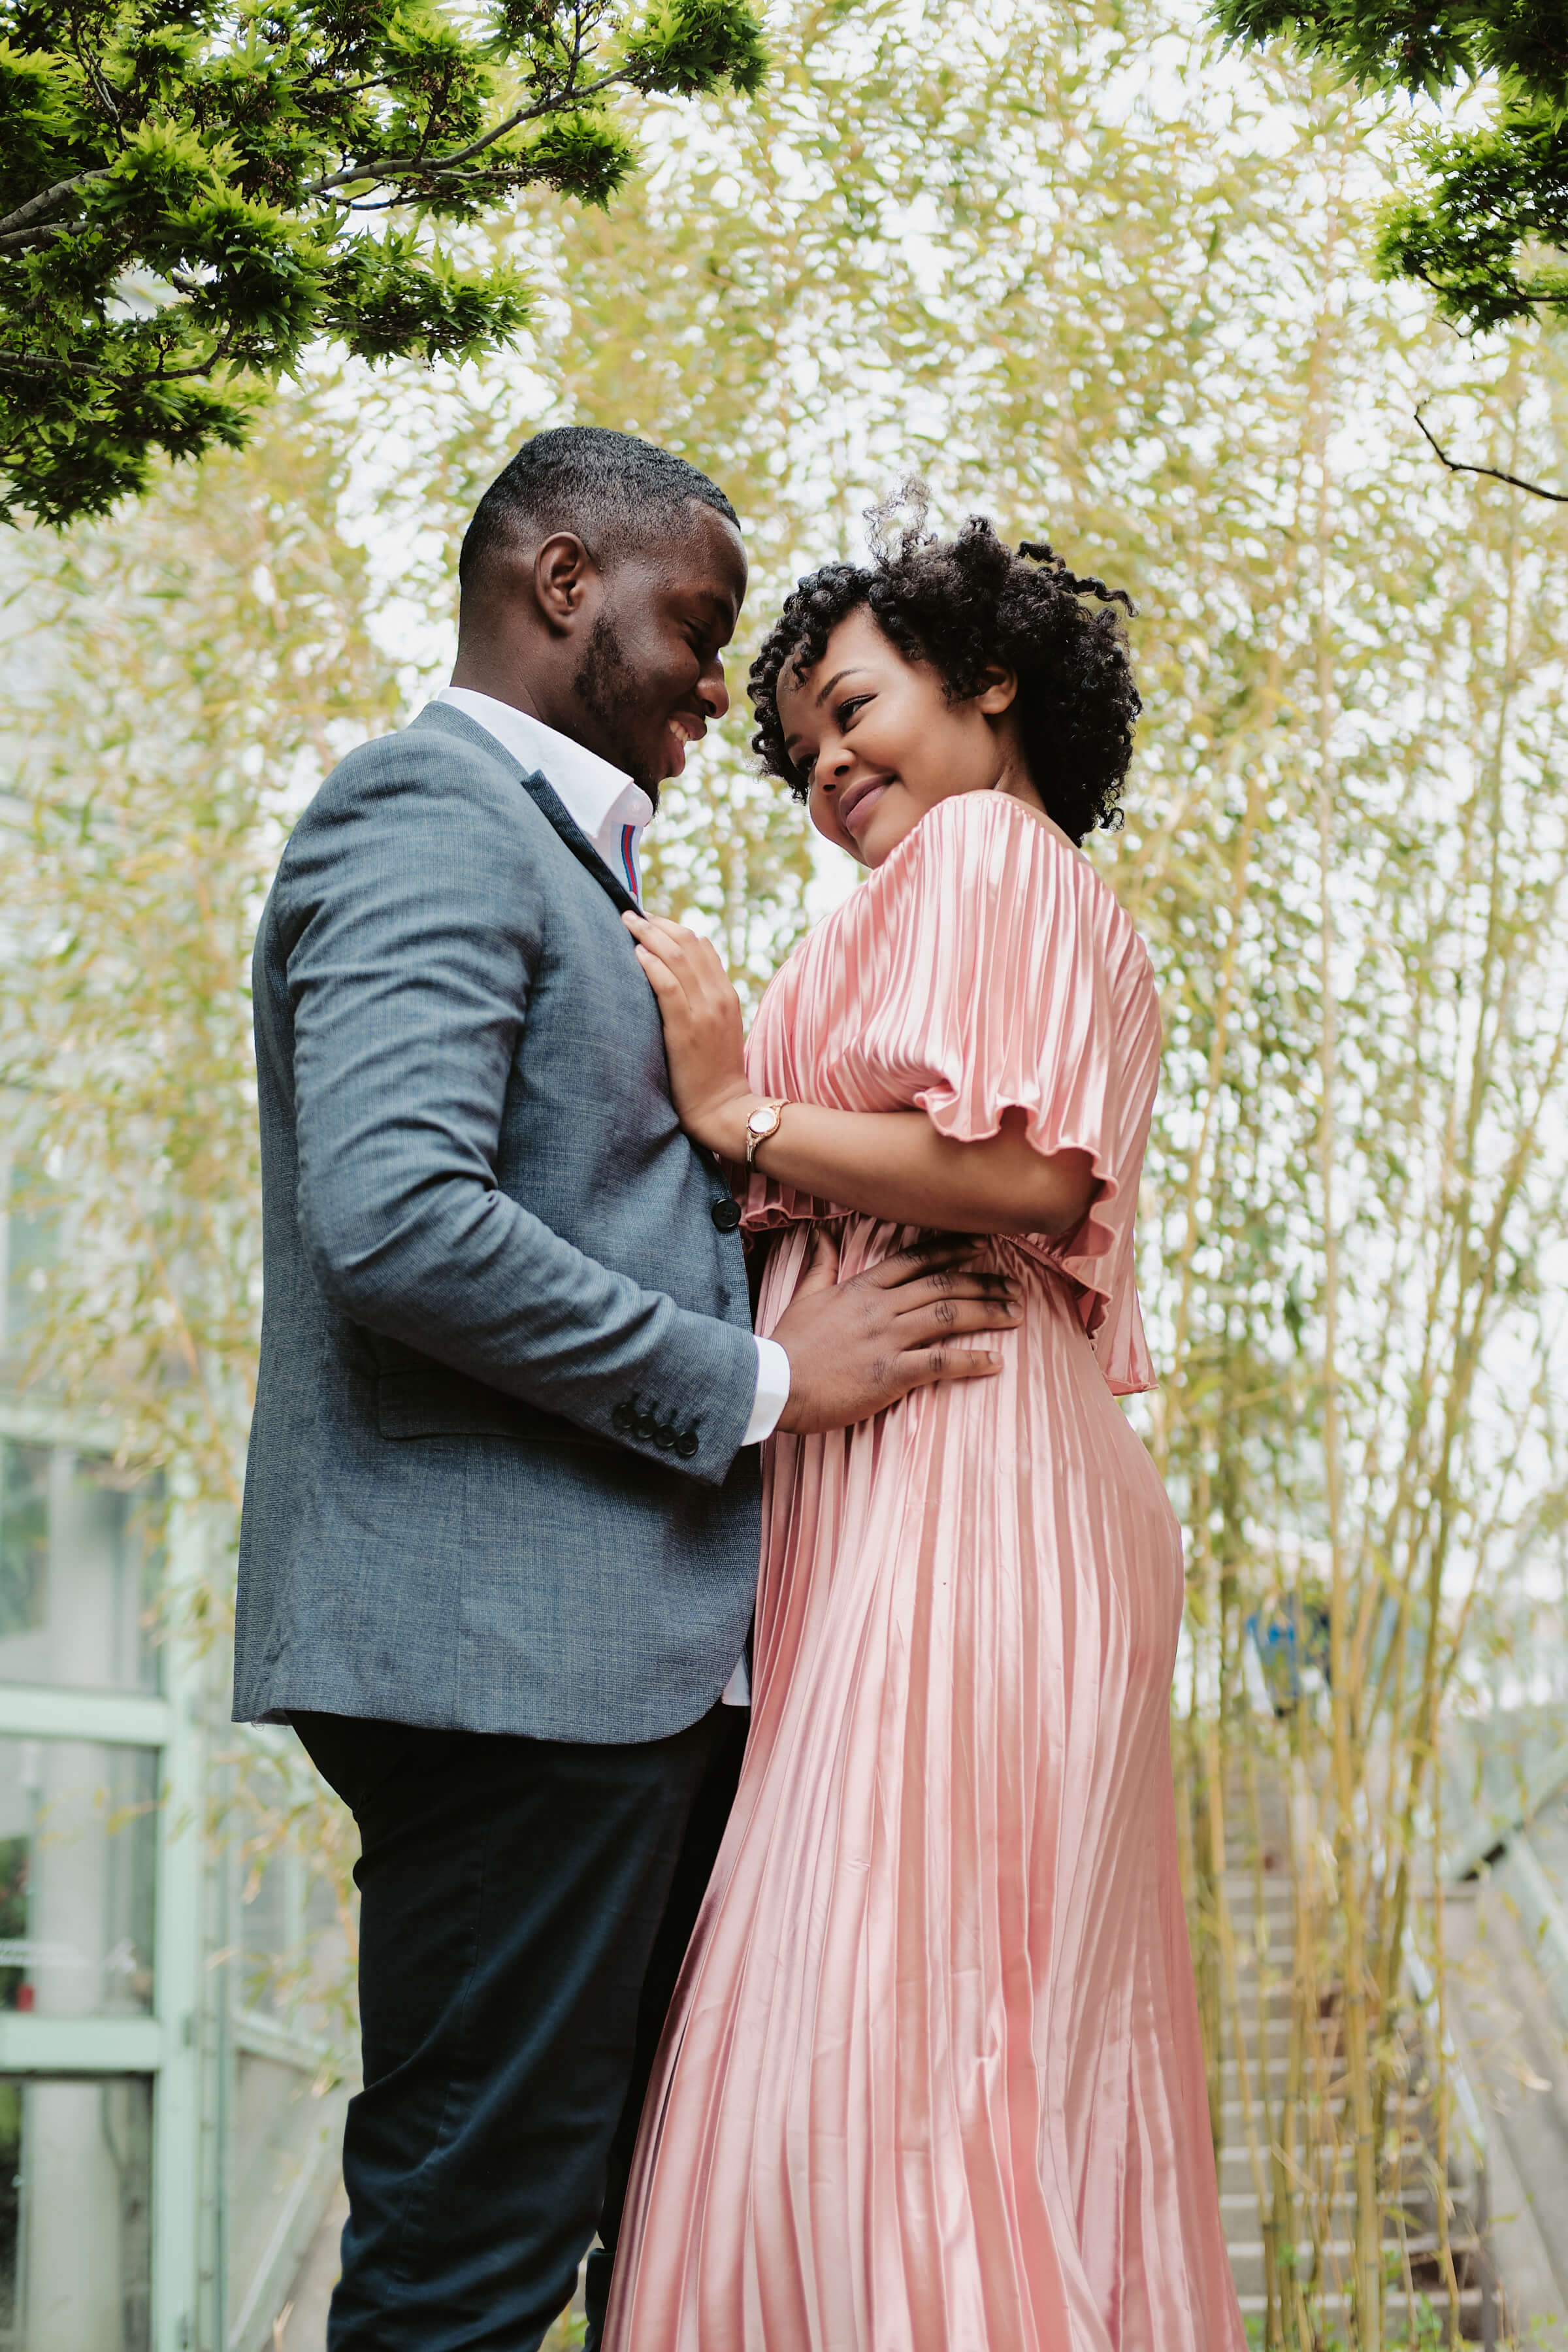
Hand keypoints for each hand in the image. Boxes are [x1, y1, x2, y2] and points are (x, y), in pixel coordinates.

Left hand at [623, 911, 756, 1157]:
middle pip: (688, 943)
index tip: (649, 920)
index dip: (673, 927)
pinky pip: (667, 986)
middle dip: (657, 923)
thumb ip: (702, 1003)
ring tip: (626, 922)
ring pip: (677, 957)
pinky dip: (651, 964)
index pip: (702, 945)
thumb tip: (674, 980)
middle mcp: (718, 996)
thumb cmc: (711, 1073)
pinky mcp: (687, 1029)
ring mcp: (705, 1012)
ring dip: (649, 934)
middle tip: (631, 913)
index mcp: (726, 994)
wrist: (722, 1108)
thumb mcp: (716, 1030)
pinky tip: (634, 954)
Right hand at [771, 1229, 1020, 1433]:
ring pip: (949, 1316)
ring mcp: (888, 1339)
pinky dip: (972, 1361)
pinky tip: (996, 1362)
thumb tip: (822, 1235)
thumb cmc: (788, 1344)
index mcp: (863, 1288)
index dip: (952, 1251)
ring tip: (1016, 1315)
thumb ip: (821, 1264)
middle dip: (984, 1284)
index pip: (916, 1261)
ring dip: (988, 1313)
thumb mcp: (804, 1296)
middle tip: (1014, 1288)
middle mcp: (881, 1308)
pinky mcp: (891, 1373)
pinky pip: (941, 1363)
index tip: (981, 1245)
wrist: (773, 1383)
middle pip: (944, 1286)